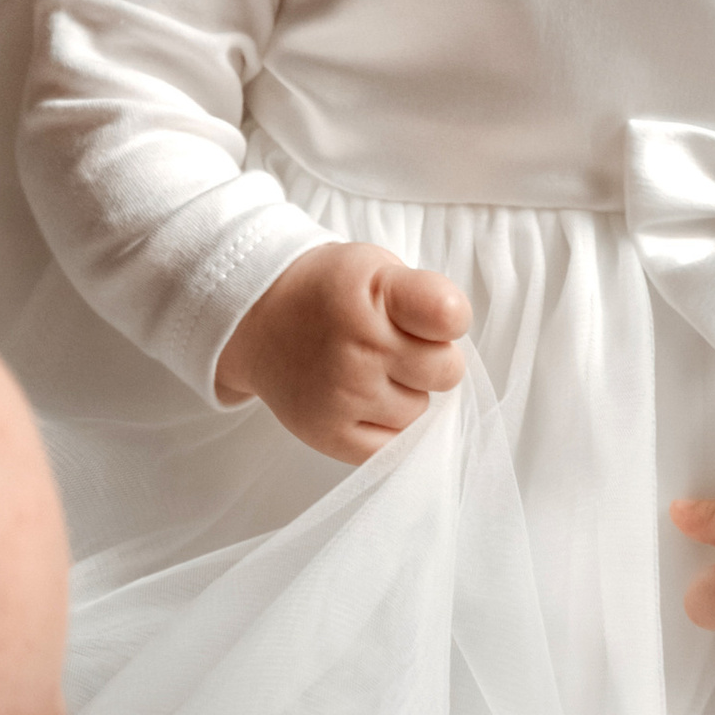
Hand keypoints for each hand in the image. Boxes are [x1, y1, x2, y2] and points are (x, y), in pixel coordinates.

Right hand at [214, 243, 470, 459]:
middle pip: (446, 371)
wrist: (256, 318)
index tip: (436, 317)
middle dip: (432, 359)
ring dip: (406, 394)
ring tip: (370, 371)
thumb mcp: (376, 268)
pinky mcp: (329, 434)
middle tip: (398, 346)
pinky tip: (364, 401)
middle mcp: (358, 346)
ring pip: (420, 411)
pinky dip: (387, 427)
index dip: (453, 318)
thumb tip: (457, 352)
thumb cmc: (331, 293)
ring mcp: (342, 394)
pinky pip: (392, 447)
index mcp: (375, 294)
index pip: (449, 315)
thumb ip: (424, 299)